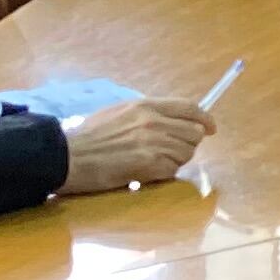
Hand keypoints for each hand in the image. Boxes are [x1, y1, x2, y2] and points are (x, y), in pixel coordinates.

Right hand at [58, 96, 213, 197]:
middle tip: (170, 153)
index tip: (211, 129)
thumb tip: (172, 121)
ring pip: (186, 153)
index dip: (205, 119)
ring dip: (174, 161)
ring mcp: (153, 142)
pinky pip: (172, 170)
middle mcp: (154, 121)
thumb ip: (147, 114)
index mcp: (146, 105)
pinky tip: (144, 173)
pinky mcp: (150, 164)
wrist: (69, 156)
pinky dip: (163, 174)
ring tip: (152, 163)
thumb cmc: (89, 136)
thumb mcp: (119, 113)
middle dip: (188, 144)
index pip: (190, 107)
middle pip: (194, 132)